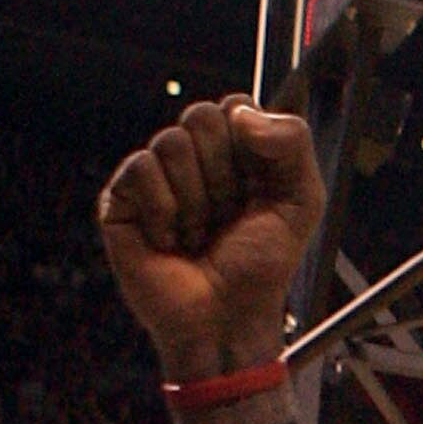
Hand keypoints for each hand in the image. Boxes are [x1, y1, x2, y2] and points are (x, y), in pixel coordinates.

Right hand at [94, 95, 322, 382]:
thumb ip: (292, 142)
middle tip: (227, 215)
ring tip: (199, 233)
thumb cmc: (262, 265)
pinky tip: (170, 239)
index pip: (235, 106)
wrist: (227, 317)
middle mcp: (192, 158)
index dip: (250, 145)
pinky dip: (165, 210)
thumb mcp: (301, 200)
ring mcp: (155, 176)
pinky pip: (141, 169)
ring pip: (171, 143)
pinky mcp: (121, 198)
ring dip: (197, 199)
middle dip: (224, 173)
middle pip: (201, 116)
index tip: (258, 187)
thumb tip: (240, 113)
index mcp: (235, 152)